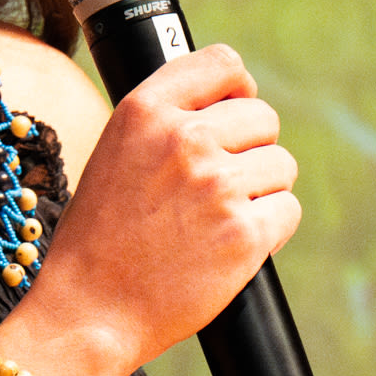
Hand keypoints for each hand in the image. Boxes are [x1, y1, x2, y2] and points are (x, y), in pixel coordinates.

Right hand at [31, 43, 298, 375]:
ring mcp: (217, 185)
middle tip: (220, 186)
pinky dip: (270, 230)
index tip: (234, 110)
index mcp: (145, 110)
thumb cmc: (99, 238)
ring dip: (262, 191)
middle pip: (262, 117)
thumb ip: (164, 122)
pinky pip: (287, 210)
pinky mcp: (245, 232)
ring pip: (280, 165)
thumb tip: (230, 103)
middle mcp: (183, 138)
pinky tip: (233, 245)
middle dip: (250, 150)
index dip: (237, 89)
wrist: (89, 311)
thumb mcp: (114, 153)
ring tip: (220, 219)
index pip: (223, 64)